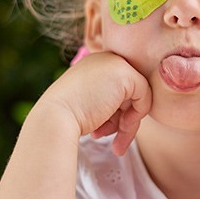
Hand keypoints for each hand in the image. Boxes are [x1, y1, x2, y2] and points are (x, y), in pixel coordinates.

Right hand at [34, 52, 151, 154]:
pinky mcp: (126, 74)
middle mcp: (107, 58)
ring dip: (128, 123)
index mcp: (95, 63)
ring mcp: (117, 63)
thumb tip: (135, 109)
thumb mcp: (91, 103)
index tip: (103, 132)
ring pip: (139, 96)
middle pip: (130, 92)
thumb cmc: (68, 118)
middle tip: (113, 140)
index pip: (119, 89)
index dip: (115, 114)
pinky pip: (145, 97)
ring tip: (113, 140)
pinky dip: (136, 117)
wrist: (54, 119)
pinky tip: (121, 128)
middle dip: (123, 119)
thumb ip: (111, 101)